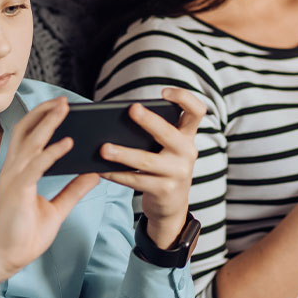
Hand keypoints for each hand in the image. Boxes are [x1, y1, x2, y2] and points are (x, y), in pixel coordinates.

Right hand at [0, 97, 99, 291]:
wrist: (9, 258)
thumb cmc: (26, 234)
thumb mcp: (57, 209)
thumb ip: (73, 190)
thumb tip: (93, 173)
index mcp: (21, 172)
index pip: (28, 137)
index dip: (41, 119)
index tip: (60, 107)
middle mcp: (14, 170)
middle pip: (26, 130)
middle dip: (44, 112)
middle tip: (64, 100)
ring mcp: (14, 179)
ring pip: (31, 142)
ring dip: (49, 122)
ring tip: (65, 108)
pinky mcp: (19, 191)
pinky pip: (37, 165)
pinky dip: (53, 152)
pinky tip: (68, 142)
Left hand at [99, 88, 204, 248]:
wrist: (171, 205)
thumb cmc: (163, 167)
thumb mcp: (168, 148)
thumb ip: (156, 132)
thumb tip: (119, 120)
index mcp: (187, 136)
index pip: (197, 111)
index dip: (184, 98)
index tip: (164, 93)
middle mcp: (187, 152)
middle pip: (169, 133)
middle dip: (150, 120)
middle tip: (131, 109)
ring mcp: (178, 173)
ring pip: (147, 160)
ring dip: (123, 154)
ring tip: (103, 148)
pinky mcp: (164, 190)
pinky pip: (135, 180)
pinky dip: (116, 174)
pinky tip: (101, 169)